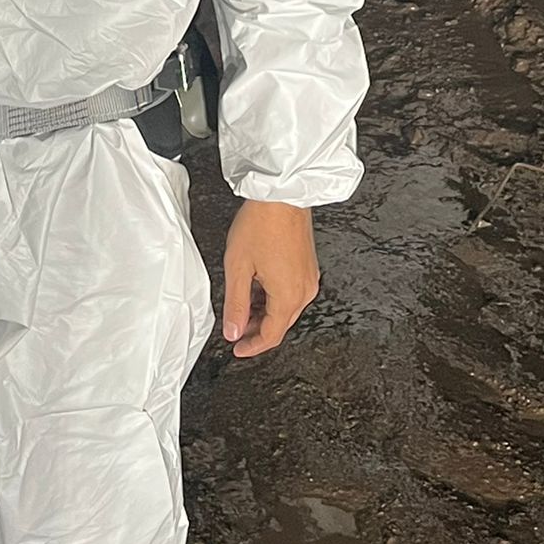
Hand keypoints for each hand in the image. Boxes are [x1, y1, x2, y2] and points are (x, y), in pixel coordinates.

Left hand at [222, 200, 318, 358]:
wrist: (282, 194)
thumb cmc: (261, 223)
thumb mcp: (238, 267)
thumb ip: (235, 304)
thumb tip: (233, 331)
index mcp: (288, 295)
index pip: (272, 335)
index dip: (252, 346)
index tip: (237, 349)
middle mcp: (305, 290)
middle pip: (281, 324)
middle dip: (258, 330)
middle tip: (236, 329)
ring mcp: (309, 277)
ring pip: (287, 308)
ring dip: (266, 313)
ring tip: (243, 306)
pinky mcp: (309, 265)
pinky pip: (292, 292)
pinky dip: (275, 298)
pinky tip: (259, 288)